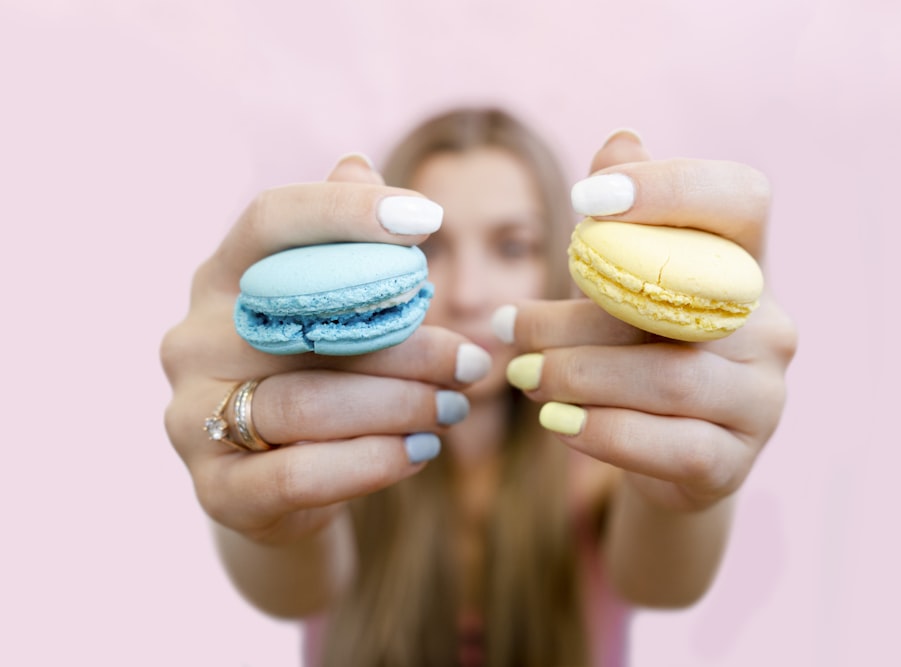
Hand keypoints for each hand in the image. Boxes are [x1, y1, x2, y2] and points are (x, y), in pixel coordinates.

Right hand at [160, 156, 489, 544]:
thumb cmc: (317, 377)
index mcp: (220, 278)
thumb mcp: (329, 312)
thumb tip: (358, 165)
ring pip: (306, 404)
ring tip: (456, 409)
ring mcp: (190, 416)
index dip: (346, 214)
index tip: (429, 219)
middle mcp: (192, 339)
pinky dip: (370, 463)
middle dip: (406, 343)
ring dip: (400, 406)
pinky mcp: (214, 489)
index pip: (270, 220)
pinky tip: (420, 453)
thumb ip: (340, 246)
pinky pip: (296, 475)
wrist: (277, 489)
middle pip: (304, 322)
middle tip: (474, 361)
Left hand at [501, 132, 796, 512]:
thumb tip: (619, 140)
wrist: (668, 460)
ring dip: (578, 376)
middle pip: (677, 300)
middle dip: (576, 315)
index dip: (670, 188)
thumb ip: (622, 225)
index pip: (741, 199)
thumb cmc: (639, 355)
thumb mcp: (626, 289)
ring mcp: (763, 398)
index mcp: (748, 266)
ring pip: (669, 377)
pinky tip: (558, 425)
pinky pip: (670, 445)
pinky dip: (604, 433)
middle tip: (505, 326)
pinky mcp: (737, 461)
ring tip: (521, 377)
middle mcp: (771, 327)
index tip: (583, 202)